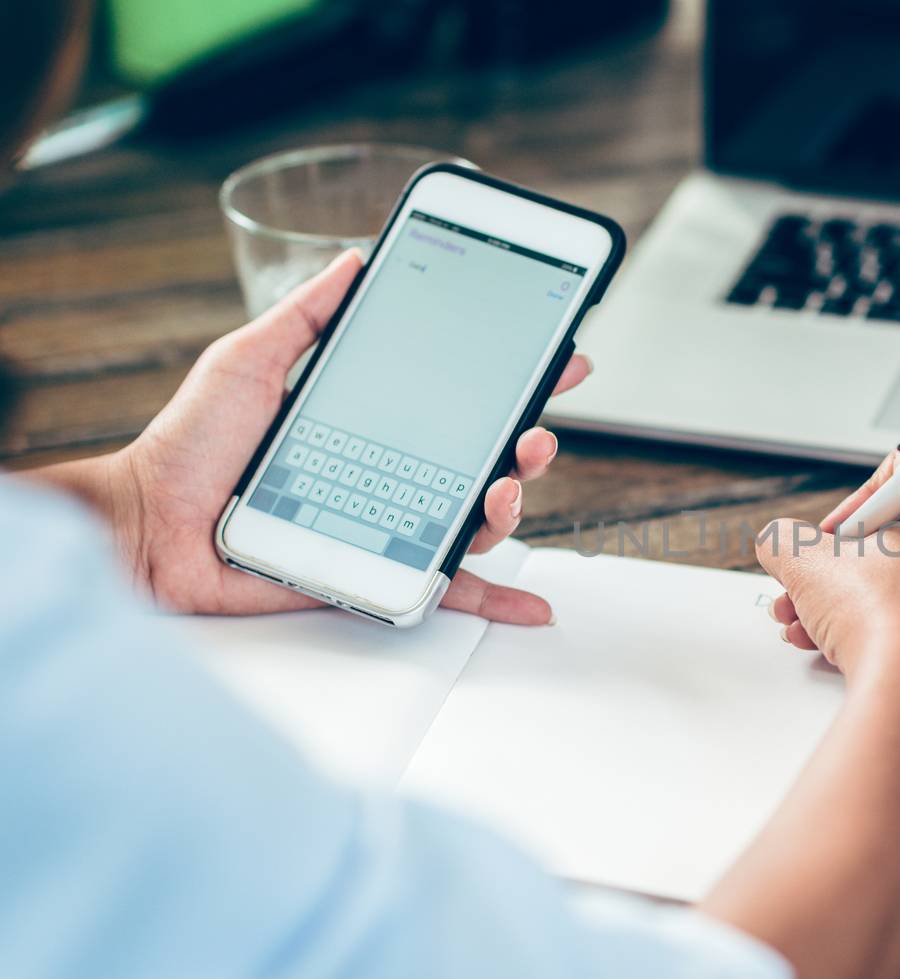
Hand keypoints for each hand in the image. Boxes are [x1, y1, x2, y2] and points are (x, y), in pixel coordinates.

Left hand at [36, 250, 584, 623]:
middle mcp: (393, 472)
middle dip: (528, 442)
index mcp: (374, 421)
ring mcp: (390, 523)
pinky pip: (446, 589)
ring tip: (506, 488)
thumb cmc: (188, 446)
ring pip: (477, 518)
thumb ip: (305, 315)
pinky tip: (534, 604)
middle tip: (534, 430)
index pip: (460, 398)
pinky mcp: (379, 574)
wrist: (149, 525)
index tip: (558, 357)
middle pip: (484, 458)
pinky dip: (496, 598)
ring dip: (513, 503)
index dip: (515, 380)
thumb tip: (355, 261)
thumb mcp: (249, 360)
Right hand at [755, 451, 899, 705]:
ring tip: (812, 617)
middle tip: (818, 579)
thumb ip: (786, 539)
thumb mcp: (809, 560)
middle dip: (843, 563)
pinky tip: (836, 640)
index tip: (833, 536)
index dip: (852, 508)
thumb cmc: (886, 619)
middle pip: (899, 535)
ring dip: (848, 597)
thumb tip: (778, 542)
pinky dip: (878, 623)